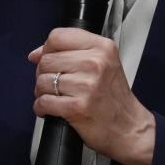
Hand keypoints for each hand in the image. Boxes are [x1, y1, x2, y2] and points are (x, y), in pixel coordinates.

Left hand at [28, 28, 155, 164]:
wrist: (129, 128)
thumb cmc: (113, 97)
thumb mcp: (102, 64)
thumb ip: (70, 52)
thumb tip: (35, 54)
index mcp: (102, 48)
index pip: (57, 36)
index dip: (47, 49)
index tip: (51, 59)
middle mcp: (96, 63)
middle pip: (47, 60)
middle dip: (44, 74)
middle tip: (55, 84)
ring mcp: (86, 85)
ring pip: (42, 81)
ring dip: (42, 92)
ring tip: (55, 97)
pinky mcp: (77, 107)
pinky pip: (43, 101)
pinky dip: (41, 108)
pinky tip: (51, 109)